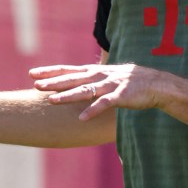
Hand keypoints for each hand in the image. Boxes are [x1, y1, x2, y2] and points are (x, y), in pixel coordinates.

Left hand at [30, 63, 164, 120]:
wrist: (156, 83)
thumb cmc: (129, 82)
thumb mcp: (107, 77)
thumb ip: (91, 79)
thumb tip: (74, 83)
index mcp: (94, 71)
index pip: (68, 69)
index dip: (50, 71)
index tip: (32, 73)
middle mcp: (99, 76)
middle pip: (72, 78)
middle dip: (53, 82)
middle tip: (35, 85)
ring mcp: (110, 85)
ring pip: (85, 90)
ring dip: (68, 96)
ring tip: (52, 101)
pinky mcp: (121, 96)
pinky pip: (104, 104)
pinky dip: (93, 110)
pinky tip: (82, 118)